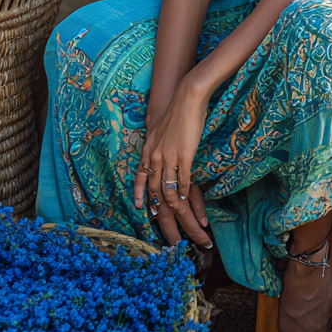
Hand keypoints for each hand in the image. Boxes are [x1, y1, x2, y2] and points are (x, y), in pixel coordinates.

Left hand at [134, 79, 211, 246]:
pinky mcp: (184, 156)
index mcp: (148, 149)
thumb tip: (156, 133)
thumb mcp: (160, 123)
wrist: (186, 97)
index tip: (142, 209)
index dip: (141, 194)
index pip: (142, 177)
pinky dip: (186, 194)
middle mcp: (155, 157)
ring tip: (185, 225)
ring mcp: (168, 158)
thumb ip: (158, 134)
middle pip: (156, 193)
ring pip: (169, 191)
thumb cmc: (176, 108)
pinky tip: (189, 202)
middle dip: (162, 216)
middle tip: (168, 234)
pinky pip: (182, 180)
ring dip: (178, 211)